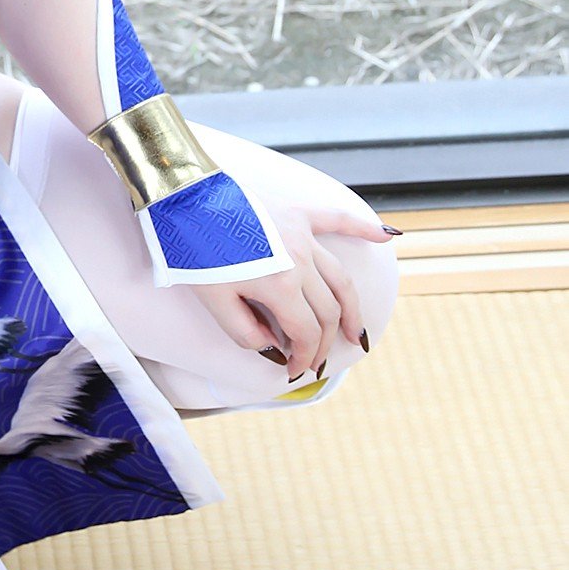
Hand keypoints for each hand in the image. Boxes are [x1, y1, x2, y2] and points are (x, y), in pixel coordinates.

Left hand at [188, 200, 395, 380]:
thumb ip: (244, 332)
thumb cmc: (191, 251)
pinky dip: (364, 228)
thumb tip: (271, 346)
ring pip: (340, 277)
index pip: (306, 332)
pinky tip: (388, 236)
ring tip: (357, 332)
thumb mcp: (212, 302)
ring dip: (351, 308)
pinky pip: (337, 220)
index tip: (294, 371)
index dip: (303, 357)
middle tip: (313, 361)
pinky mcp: (296, 213)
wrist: (182, 198)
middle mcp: (301, 261)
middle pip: (328, 311)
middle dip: (324, 342)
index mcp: (280, 286)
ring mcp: (302, 234)